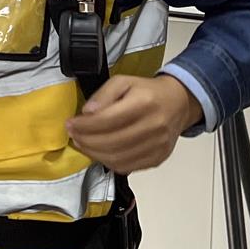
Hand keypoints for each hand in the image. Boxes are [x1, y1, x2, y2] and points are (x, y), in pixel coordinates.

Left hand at [65, 74, 202, 174]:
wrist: (178, 104)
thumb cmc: (147, 92)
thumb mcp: (124, 81)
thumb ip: (103, 94)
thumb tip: (87, 112)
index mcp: (144, 103)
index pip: (107, 120)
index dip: (84, 125)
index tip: (71, 124)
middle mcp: (154, 126)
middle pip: (111, 142)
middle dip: (86, 141)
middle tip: (73, 135)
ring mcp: (157, 146)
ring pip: (117, 158)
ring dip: (94, 154)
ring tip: (82, 144)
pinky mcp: (157, 159)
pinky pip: (127, 167)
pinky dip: (108, 162)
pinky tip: (99, 152)